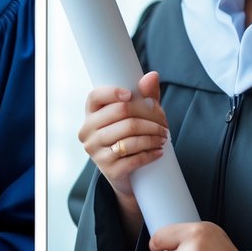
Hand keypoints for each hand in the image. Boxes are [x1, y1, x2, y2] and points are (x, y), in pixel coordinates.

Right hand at [77, 71, 168, 201]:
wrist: (125, 175)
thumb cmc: (129, 136)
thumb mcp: (136, 114)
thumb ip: (144, 95)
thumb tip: (152, 75)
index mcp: (90, 114)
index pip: (95, 96)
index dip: (113, 92)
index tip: (131, 95)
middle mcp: (87, 132)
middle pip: (122, 114)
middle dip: (148, 116)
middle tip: (164, 123)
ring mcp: (95, 152)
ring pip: (130, 136)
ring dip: (153, 136)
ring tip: (164, 136)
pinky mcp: (108, 170)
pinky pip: (134, 158)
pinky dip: (150, 153)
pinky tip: (159, 151)